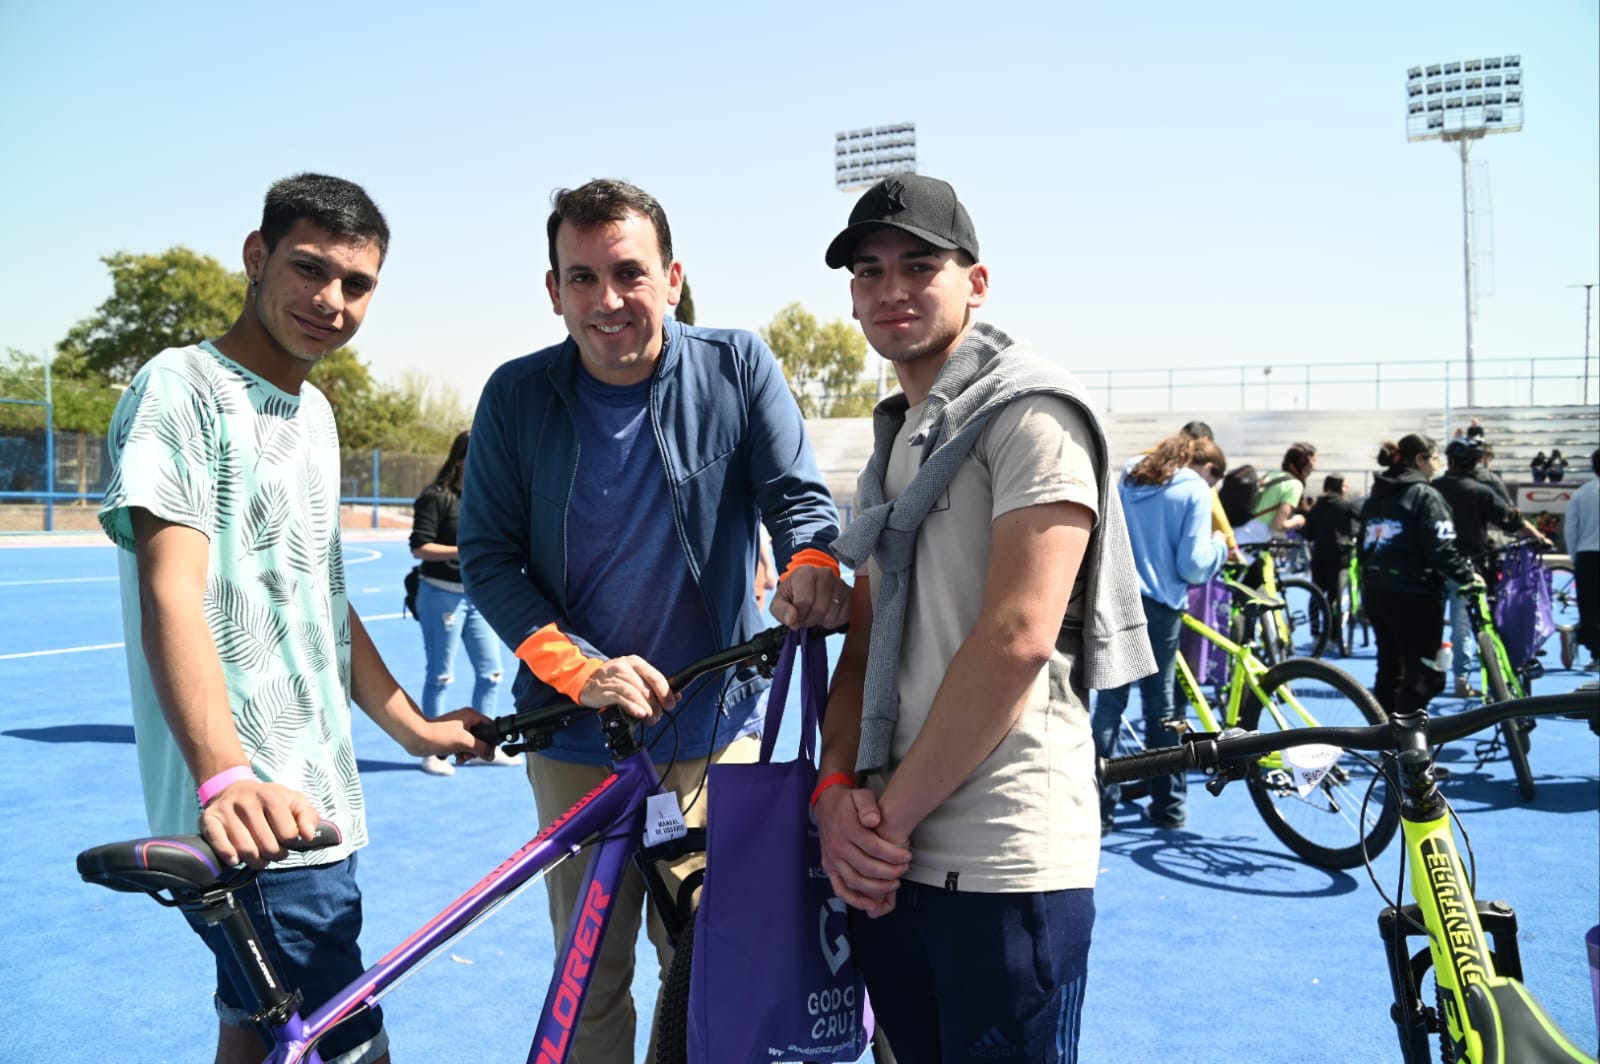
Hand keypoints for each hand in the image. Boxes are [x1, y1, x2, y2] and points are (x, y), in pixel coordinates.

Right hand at [198, 779, 321, 868]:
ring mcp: (227, 811)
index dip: (290, 843)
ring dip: (255, 861)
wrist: (233, 788)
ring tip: (258, 855)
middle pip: (268, 846)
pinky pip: (219, 844)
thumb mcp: (293, 801)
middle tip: (272, 851)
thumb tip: (309, 836)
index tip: (286, 840)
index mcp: (271, 796)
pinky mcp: (209, 820)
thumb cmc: (268, 800)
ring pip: (246, 851)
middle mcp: (247, 802)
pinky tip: (236, 859)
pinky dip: (229, 856)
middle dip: (274, 855)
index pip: (288, 834)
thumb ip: (308, 816)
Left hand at [418, 708, 496, 764]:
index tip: (487, 752)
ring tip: (460, 759)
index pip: (490, 727)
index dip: (491, 741)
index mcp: (471, 716)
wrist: (415, 738)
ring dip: (468, 754)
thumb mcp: (464, 742)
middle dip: (476, 750)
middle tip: (469, 756)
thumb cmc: (438, 735)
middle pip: (481, 738)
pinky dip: (460, 754)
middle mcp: (466, 721)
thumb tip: (492, 755)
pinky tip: (455, 758)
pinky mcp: (450, 738)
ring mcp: (458, 730)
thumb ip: (481, 748)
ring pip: (471, 745)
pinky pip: (462, 748)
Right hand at [579, 656, 677, 721]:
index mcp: (635, 663)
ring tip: (650, 718)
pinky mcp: (604, 691)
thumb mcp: (634, 676)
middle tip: (657, 716)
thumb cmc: (613, 679)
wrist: (586, 679)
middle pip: (647, 689)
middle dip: (656, 706)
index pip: (655, 677)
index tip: (670, 705)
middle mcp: (624, 668)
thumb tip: (676, 696)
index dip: (665, 693)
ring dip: (646, 710)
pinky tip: (639, 714)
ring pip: (636, 695)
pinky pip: (622, 699)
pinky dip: (633, 708)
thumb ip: (653, 685)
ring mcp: (613, 679)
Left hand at [770, 564, 851, 630]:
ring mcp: (839, 583)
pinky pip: (843, 616)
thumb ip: (781, 611)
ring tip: (815, 615)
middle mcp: (825, 575)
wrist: (807, 584)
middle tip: (805, 617)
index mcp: (806, 573)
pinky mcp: (849, 593)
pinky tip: (825, 615)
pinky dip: (833, 622)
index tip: (796, 618)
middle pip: (819, 610)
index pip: (804, 602)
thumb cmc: (793, 593)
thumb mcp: (779, 601)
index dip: (799, 617)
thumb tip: (792, 620)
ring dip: (821, 621)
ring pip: (832, 615)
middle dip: (810, 620)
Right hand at [815, 786, 910, 917]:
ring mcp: (832, 859)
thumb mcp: (860, 796)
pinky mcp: (829, 868)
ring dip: (877, 887)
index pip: (874, 847)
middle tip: (904, 869)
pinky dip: (854, 900)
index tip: (907, 856)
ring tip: (895, 883)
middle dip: (890, 872)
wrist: (826, 806)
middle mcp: (837, 846)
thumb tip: (874, 820)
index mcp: (846, 828)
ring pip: (856, 881)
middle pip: (867, 867)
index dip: (893, 855)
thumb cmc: (848, 802)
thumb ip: (868, 806)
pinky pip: (840, 888)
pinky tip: (871, 904)